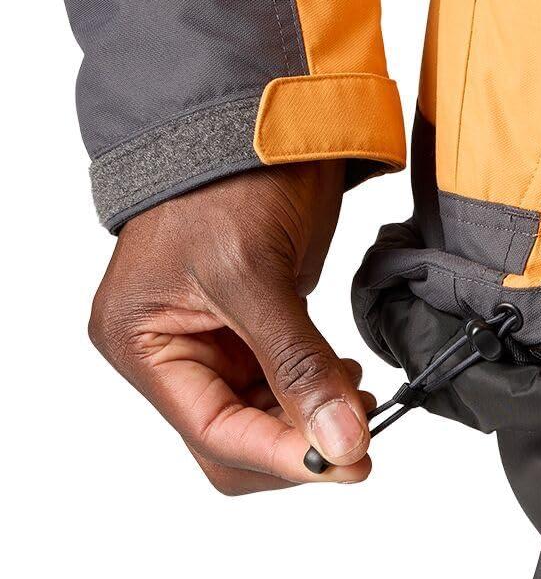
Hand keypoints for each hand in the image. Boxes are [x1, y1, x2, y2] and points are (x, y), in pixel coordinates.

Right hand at [89, 161, 372, 494]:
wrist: (259, 116)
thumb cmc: (226, 177)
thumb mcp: (255, 274)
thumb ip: (298, 365)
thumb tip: (338, 443)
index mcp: (142, 344)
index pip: (213, 433)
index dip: (282, 455)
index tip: (347, 462)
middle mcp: (169, 352)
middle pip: (233, 441)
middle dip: (296, 443)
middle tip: (360, 437)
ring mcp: (211, 341)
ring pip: (262, 418)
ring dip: (312, 421)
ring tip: (360, 398)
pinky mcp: (251, 324)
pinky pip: (281, 384)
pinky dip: (316, 391)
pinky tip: (346, 378)